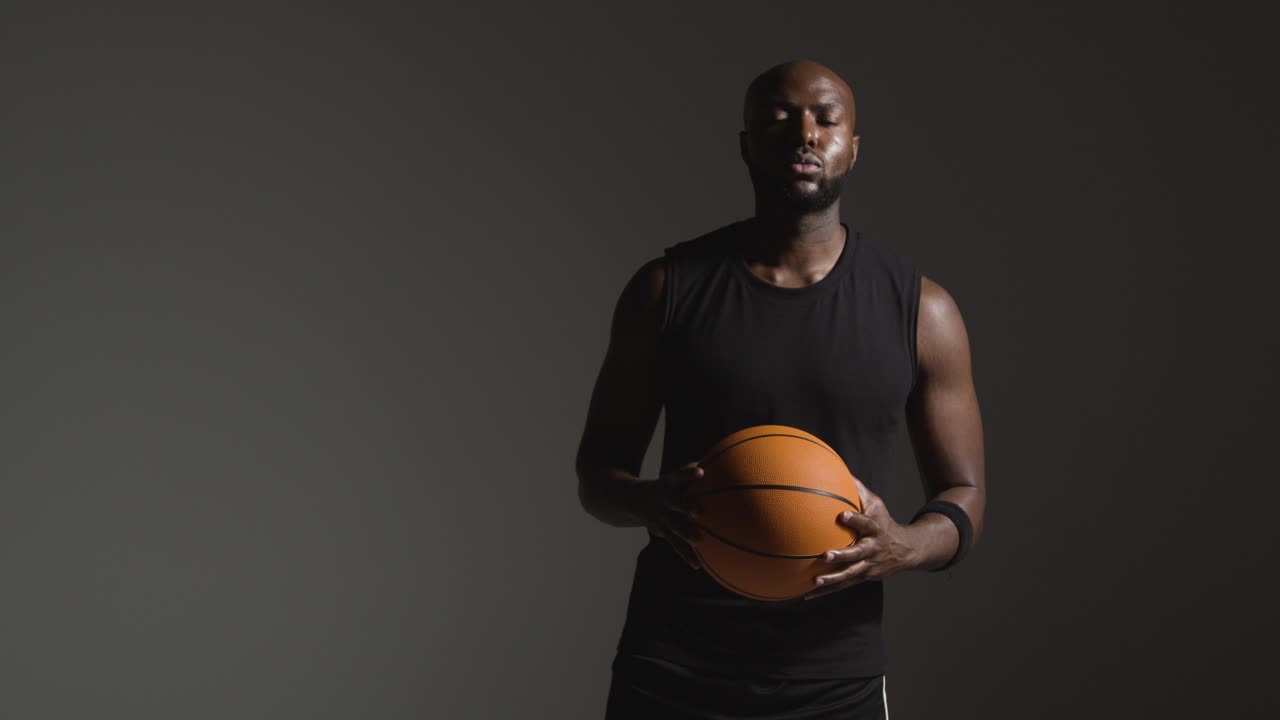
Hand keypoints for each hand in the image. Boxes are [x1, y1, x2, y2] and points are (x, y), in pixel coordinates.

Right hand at [631, 462, 703, 569]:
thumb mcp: (673, 477)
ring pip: (673, 526)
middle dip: (686, 506)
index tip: (701, 472)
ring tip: (698, 541)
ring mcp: (661, 518)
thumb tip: (722, 462)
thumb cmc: (665, 485)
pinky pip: (675, 544)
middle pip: (674, 503)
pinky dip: (686, 555)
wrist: (632, 500)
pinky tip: (698, 566)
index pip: (678, 476)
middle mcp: (663, 500)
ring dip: (685, 534)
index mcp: (667, 484)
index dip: (689, 474)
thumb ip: (692, 472)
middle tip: (699, 511)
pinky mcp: (662, 532)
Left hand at [805, 478, 918, 599]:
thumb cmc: (883, 521)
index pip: (866, 523)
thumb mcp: (876, 505)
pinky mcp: (862, 577)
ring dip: (833, 579)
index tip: (842, 515)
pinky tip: (807, 595)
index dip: (855, 519)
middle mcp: (872, 549)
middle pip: (858, 553)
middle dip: (843, 556)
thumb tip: (838, 469)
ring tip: (816, 582)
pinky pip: (843, 585)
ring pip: (850, 574)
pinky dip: (827, 591)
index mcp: (875, 529)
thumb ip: (858, 491)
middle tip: (826, 556)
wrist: (906, 550)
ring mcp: (868, 565)